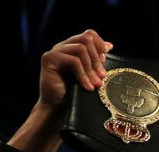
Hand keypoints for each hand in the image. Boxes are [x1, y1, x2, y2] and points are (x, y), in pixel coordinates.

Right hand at [9, 29, 110, 151]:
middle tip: (102, 78)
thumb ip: (97, 61)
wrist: (58, 109)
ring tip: (95, 84)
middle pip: (86, 39)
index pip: (89, 34)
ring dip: (91, 68)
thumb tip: (109, 45)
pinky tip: (87, 87)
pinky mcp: (49, 59)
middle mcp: (62, 47)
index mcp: (72, 48)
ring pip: (80, 49)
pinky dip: (83, 74)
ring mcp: (54, 52)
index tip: (106, 62)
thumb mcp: (91, 75)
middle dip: (97, 59)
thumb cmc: (75, 94)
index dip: (101, 45)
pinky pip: (73, 60)